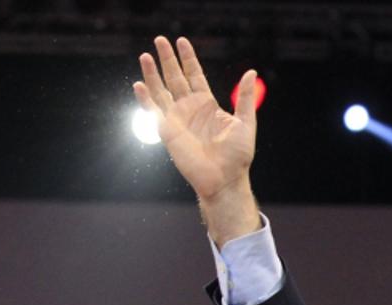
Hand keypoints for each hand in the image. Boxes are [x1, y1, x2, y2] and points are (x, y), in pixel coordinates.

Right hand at [133, 36, 259, 243]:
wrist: (225, 179)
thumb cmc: (238, 156)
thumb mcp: (246, 122)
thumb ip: (245, 98)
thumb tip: (251, 72)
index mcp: (208, 105)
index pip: (195, 76)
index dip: (188, 59)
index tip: (182, 41)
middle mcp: (190, 109)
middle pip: (176, 78)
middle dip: (168, 59)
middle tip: (160, 39)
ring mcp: (177, 119)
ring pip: (161, 90)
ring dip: (152, 74)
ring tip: (146, 55)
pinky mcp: (168, 131)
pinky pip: (154, 111)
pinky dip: (146, 98)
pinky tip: (139, 84)